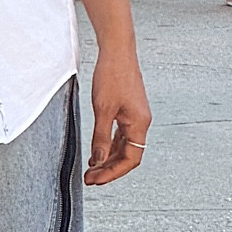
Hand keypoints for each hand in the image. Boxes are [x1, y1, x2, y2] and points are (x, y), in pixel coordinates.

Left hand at [85, 44, 150, 185]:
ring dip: (108, 159)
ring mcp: (135, 117)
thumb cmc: (112, 75)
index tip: (97, 180)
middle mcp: (141, 123)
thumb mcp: (102, 109)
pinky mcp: (128, 110)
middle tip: (90, 179)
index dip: (114, 173)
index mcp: (139, 124)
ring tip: (91, 169)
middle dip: (109, 169)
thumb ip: (101, 137)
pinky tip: (97, 151)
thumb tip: (98, 160)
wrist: (117, 51)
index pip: (131, 160)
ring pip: (124, 146)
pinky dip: (109, 145)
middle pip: (128, 155)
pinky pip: (121, 135)